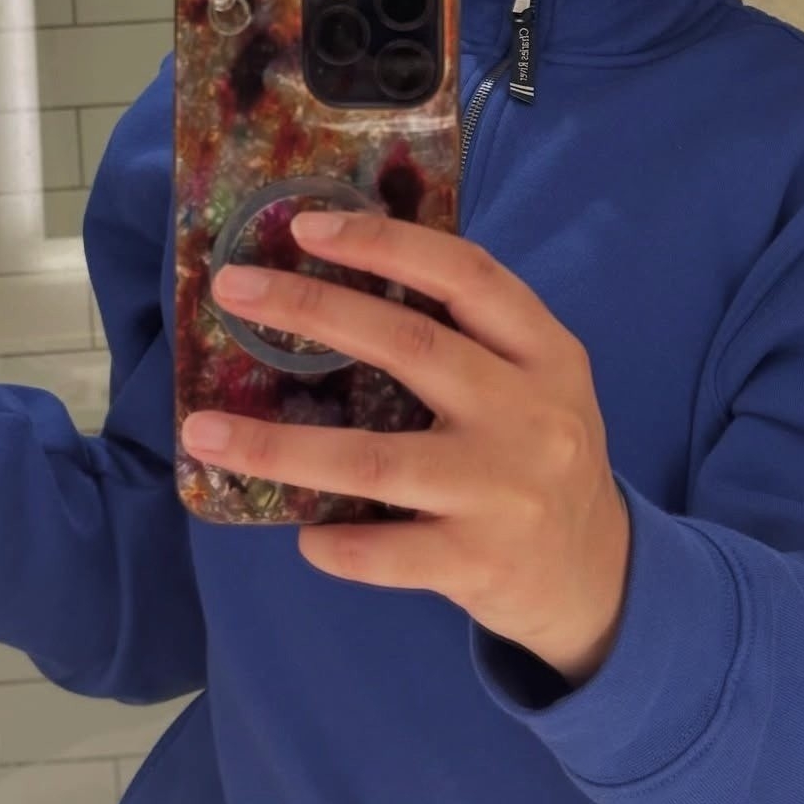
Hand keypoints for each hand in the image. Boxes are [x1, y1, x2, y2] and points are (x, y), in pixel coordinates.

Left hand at [182, 212, 630, 687]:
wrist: (600, 578)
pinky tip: (300, 532)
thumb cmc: (543, 455)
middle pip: (411, 348)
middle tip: (234, 289)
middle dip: (313, 309)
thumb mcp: (537, 379)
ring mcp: (504, 492)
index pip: (464, 274)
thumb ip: (469, 333)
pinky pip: (385, 554)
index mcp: (545, 352)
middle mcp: (531, 414)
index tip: (307, 225)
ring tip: (203, 432)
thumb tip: (343, 272)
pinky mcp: (479, 564)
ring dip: (280, 446)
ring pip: (376, 462)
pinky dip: (334, 543)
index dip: (386, 243)